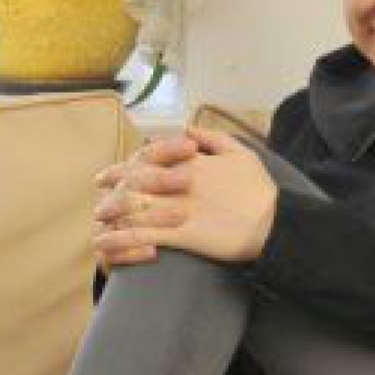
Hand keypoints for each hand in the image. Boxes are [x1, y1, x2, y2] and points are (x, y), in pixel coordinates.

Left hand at [93, 126, 277, 264]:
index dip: (123, 168)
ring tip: (100, 225)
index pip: (147, 159)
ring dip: (111, 216)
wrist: (275, 223)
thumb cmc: (260, 190)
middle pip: (134, 182)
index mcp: (191, 162)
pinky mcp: (181, 235)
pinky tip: (108, 245)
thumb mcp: (241, 152)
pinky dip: (121, 239)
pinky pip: (142, 236)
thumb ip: (212, 137)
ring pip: (133, 208)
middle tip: (99, 201)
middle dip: (111, 192)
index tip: (109, 175)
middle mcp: (179, 183)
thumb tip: (188, 128)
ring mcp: (178, 209)